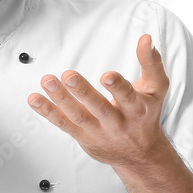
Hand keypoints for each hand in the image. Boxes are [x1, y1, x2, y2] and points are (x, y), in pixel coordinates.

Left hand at [27, 34, 170, 169]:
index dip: (118, 87)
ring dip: (60, 99)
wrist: (140, 155)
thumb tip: (146, 38)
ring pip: (78, 116)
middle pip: (99, 108)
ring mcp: (98, 131)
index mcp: (137, 110)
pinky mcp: (82, 136)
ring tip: (47, 81)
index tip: (107, 76)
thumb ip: (151, 63)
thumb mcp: (157, 89)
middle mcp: (117, 123)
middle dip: (83, 92)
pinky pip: (63, 124)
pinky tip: (35, 99)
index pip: (128, 98)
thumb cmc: (146, 115)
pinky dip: (48, 112)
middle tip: (69, 76)